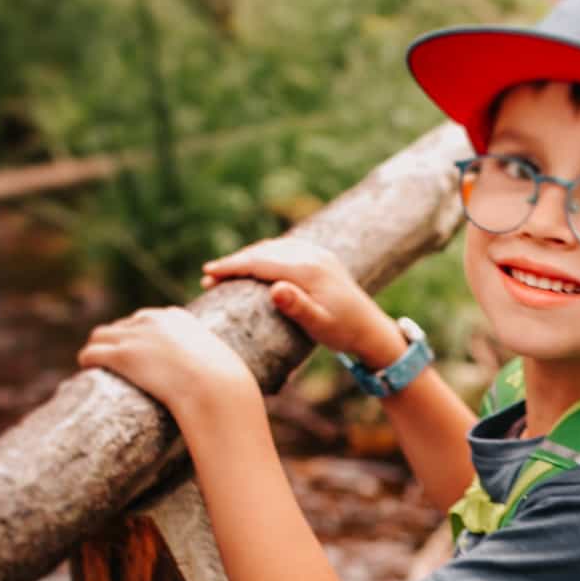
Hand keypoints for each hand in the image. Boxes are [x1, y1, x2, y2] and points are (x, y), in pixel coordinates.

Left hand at [76, 305, 258, 418]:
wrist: (215, 390)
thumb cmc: (225, 387)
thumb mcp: (224, 367)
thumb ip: (219, 369)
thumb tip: (233, 389)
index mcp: (177, 318)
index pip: (148, 319)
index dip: (141, 337)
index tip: (140, 354)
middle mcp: (152, 321)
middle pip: (123, 326)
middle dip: (117, 343)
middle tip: (116, 365)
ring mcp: (135, 337)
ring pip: (101, 336)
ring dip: (97, 350)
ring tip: (96, 367)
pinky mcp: (121, 355)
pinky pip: (91, 353)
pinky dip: (86, 360)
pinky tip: (85, 369)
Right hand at [200, 234, 383, 356]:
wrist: (371, 329)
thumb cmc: (343, 332)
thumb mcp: (319, 325)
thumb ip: (298, 307)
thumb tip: (275, 289)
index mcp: (308, 270)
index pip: (260, 262)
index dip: (232, 266)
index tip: (207, 273)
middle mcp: (312, 255)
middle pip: (263, 251)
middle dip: (234, 262)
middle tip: (209, 276)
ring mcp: (318, 254)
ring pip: (273, 248)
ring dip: (248, 256)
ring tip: (226, 271)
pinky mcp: (321, 258)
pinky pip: (286, 249)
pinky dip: (265, 254)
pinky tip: (255, 264)